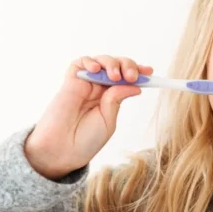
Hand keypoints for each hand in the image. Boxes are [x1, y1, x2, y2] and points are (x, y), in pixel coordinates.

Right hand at [24, 55, 152, 179]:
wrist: (62, 150)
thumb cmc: (85, 140)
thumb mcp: (108, 121)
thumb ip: (117, 100)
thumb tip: (135, 86)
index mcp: (110, 98)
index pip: (126, 79)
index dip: (138, 73)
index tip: (149, 72)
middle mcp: (99, 88)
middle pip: (116, 66)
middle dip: (127, 65)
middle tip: (132, 76)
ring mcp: (84, 84)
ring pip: (101, 61)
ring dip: (111, 63)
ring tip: (115, 76)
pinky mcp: (69, 82)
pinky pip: (79, 63)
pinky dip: (89, 61)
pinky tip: (95, 68)